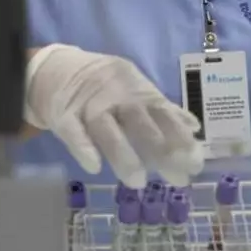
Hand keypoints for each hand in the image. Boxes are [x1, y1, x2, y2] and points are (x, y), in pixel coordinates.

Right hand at [23, 44, 203, 187]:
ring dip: (123, 154)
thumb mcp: (135, 90)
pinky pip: (73, 131)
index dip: (180, 138)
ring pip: (106, 128)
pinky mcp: (63, 114)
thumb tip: (194, 128)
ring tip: (137, 181)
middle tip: (177, 178)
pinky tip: (94, 166)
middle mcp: (115, 95)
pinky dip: (83, 147)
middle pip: (139, 121)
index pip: (163, 114)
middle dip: (161, 149)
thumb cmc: (102, 86)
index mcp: (137, 90)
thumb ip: (162, 110)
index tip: (196, 164)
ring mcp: (88, 104)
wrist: (54, 69)